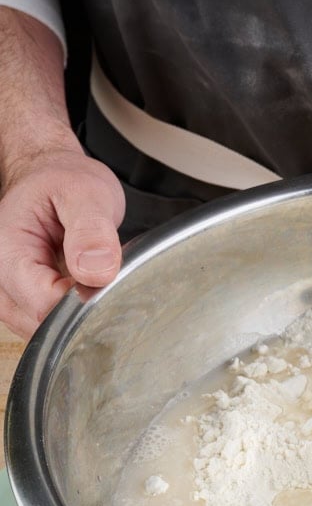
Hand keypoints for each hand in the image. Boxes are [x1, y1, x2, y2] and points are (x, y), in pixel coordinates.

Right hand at [0, 135, 124, 337]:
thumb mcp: (86, 193)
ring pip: (46, 329)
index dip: (82, 300)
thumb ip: (91, 230)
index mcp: (7, 249)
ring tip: (89, 275)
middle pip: (43, 323)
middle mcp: (0, 276)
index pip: (44, 303)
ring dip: (75, 311)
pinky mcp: (23, 300)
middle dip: (80, 308)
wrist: (51, 176)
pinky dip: (71, 310)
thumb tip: (97, 271)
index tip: (106, 280)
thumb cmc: (63, 181)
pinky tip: (82, 285)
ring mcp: (9, 292)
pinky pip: (49, 323)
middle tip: (103, 274)